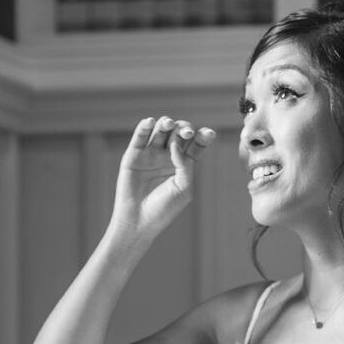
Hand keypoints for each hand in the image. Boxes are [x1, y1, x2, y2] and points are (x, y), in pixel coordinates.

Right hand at [112, 116, 215, 234]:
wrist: (138, 221)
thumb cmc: (165, 208)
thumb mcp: (185, 188)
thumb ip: (186, 164)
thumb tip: (177, 143)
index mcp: (185, 164)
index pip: (197, 144)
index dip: (203, 136)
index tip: (209, 134)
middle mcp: (169, 155)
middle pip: (179, 133)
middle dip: (184, 129)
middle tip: (187, 133)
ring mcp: (151, 154)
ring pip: (161, 130)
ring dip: (166, 123)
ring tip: (168, 124)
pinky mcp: (133, 155)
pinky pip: (140, 136)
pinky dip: (144, 126)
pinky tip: (150, 121)